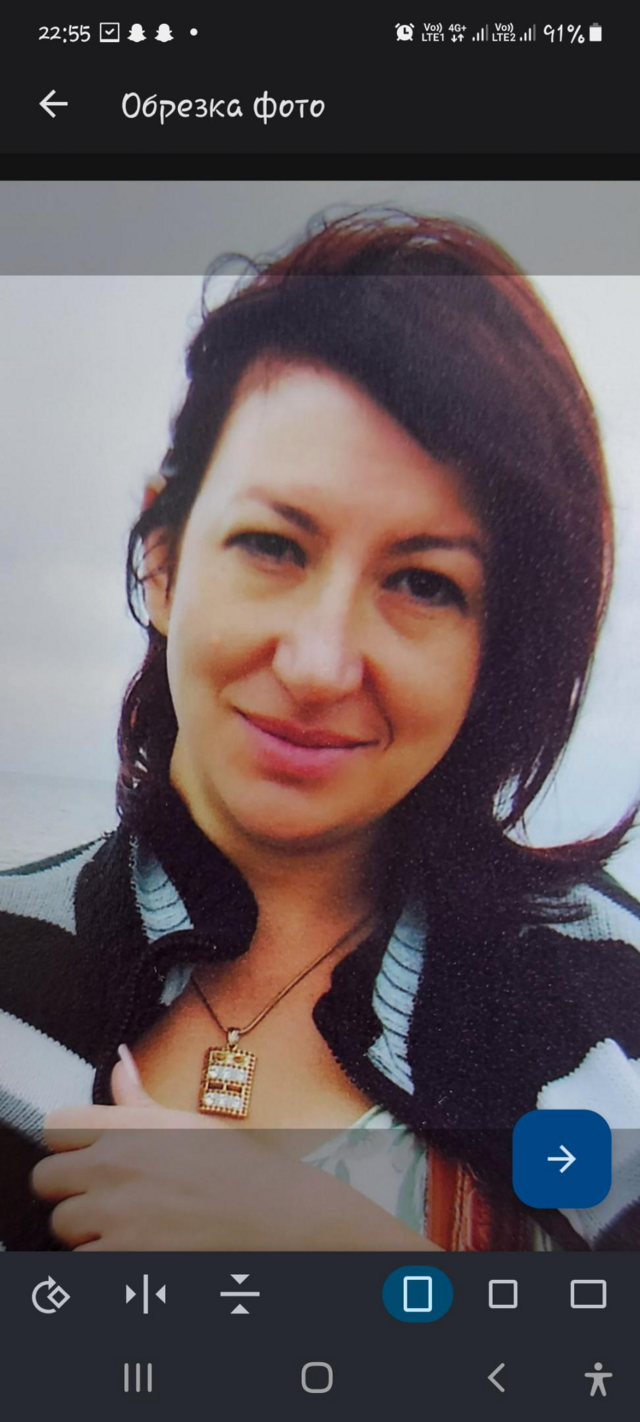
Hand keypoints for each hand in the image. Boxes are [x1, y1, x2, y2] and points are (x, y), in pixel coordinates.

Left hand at [29, 1047, 284, 1249]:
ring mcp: (116, 1214)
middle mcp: (115, 1165)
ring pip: (62, 1225)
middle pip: (47, 1179)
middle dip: (70, 1190)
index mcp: (129, 1127)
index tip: (87, 1156)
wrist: (277, 1215)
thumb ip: (138, 1098)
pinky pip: (82, 1262)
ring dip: (87, 1230)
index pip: (56, 1127)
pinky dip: (103, 1261)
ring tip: (127, 1227)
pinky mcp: (123, 1257)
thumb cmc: (239, 1169)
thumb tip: (119, 1061)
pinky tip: (135, 1251)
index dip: (69, 1145)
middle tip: (103, 1198)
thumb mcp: (186, 1122)